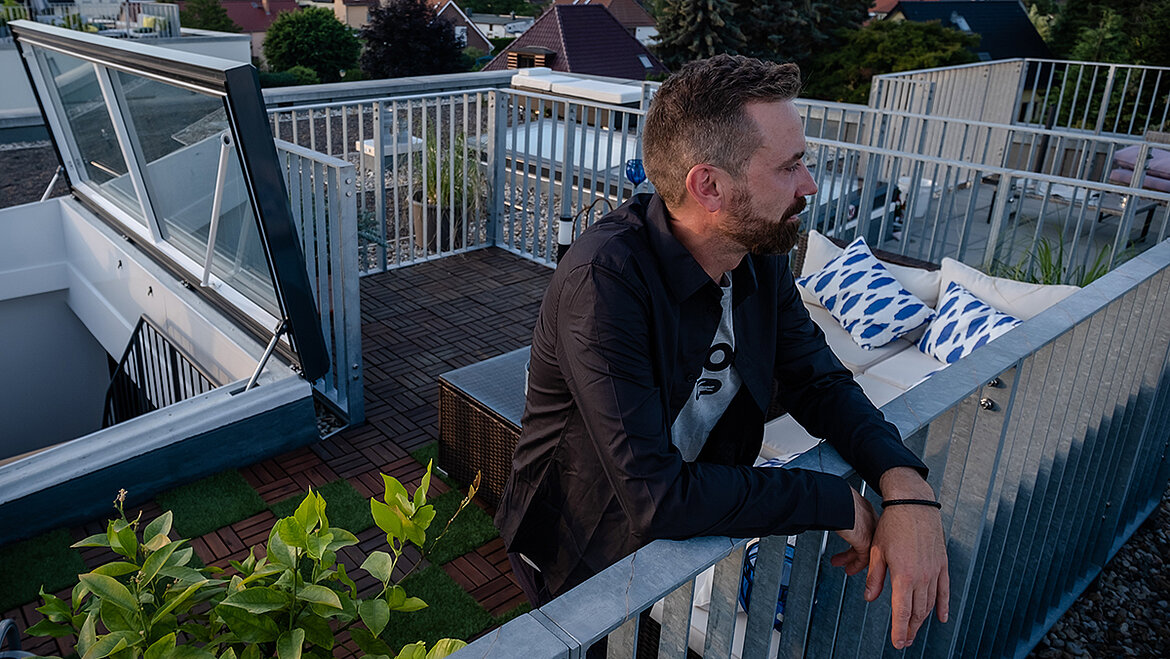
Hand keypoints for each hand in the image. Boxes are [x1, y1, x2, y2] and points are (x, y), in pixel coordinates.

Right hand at [830, 486, 874, 574]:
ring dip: (854, 560)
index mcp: (864, 508)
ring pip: (867, 550)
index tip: (851, 543)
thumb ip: (840, 511)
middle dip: (855, 551)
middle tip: (848, 558)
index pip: (865, 526)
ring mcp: (870, 531)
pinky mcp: (865, 541)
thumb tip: (830, 513)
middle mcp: (870, 519)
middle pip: (866, 539)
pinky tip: (849, 568)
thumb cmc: (834, 498)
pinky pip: (864, 558)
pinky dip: (857, 565)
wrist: (836, 500)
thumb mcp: (841, 504)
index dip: (857, 537)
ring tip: (847, 568)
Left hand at [866, 468, 948, 648]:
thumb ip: (875, 577)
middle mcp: (922, 576)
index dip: (900, 630)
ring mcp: (934, 571)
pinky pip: (945, 590)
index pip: (902, 611)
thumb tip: (870, 597)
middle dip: (910, 629)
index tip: (898, 643)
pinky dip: (943, 606)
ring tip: (915, 630)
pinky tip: (941, 617)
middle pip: (917, 611)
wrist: (914, 504)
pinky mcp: (942, 564)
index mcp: (904, 575)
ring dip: (923, 620)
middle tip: (905, 640)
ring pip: (930, 604)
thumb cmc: (893, 524)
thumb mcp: (877, 550)